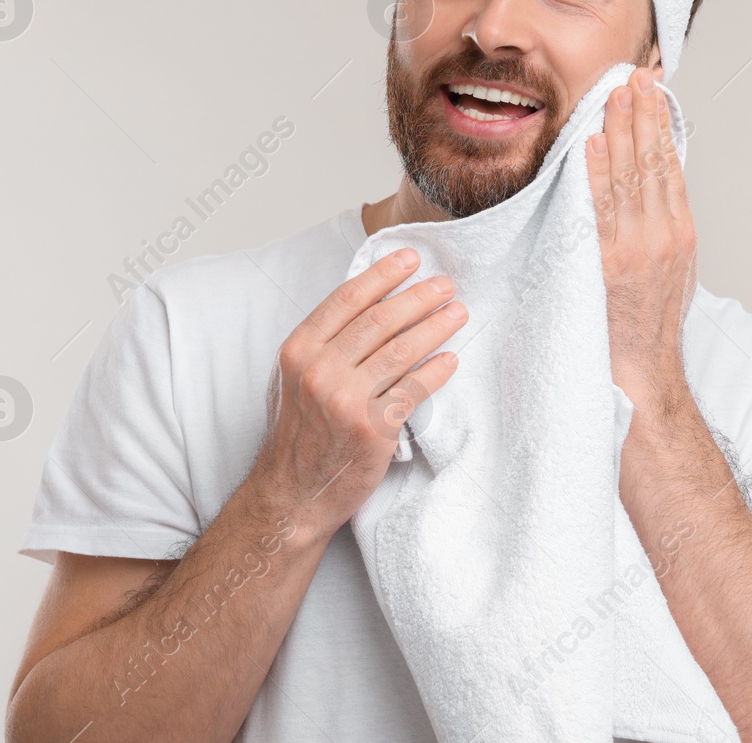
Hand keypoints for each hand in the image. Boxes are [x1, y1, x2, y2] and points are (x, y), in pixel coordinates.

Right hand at [250, 248, 465, 540]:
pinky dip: (436, 372)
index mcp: (299, 350)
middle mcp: (320, 370)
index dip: (382, 274)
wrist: (293, 493)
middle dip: (418, 297)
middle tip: (445, 285)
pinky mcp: (373, 428)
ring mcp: (346, 399)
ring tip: (457, 314)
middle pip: (380, 320)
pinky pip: (414, 390)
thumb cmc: (297, 434)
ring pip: (402, 351)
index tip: (409, 259)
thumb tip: (368, 303)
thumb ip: (324, 343)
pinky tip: (450, 360)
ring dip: (435, 327)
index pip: (347, 299)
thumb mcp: (294, 378)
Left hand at [585, 66, 697, 417]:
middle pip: (653, 162)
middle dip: (642, 115)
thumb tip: (645, 185)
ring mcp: (638, 248)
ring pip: (629, 178)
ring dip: (619, 132)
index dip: (660, 124)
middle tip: (632, 76)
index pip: (669, 165)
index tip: (652, 90)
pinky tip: (588, 144)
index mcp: (681, 233)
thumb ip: (658, 225)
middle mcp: (664, 235)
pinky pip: (600, 210)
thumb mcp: (669, 268)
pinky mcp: (609, 264)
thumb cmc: (649, 324)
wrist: (642, 373)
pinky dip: (594, 174)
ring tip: (613, 94)